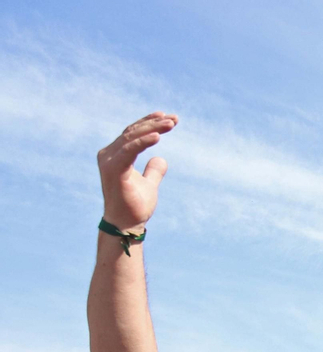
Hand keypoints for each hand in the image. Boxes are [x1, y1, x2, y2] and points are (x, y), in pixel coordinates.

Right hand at [97, 112, 177, 230]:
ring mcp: (109, 161)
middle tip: (175, 119)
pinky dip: (143, 142)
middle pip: (133, 132)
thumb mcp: (149, 184)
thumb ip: (153, 171)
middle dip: (154, 123)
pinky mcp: (113, 169)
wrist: (126, 224)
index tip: (168, 117)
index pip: (132, 133)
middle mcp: (109, 155)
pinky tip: (158, 136)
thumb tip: (160, 159)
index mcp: (115, 156)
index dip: (149, 123)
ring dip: (152, 129)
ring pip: (132, 137)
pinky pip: (129, 150)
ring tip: (171, 124)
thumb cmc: (135, 206)